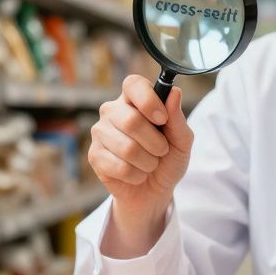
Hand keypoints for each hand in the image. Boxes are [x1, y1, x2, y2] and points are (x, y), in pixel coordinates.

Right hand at [89, 75, 194, 257]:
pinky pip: (119, 166)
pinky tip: (136, 174)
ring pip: (127, 147)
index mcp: (134, 99)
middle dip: (155, 143)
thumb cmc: (167, 160)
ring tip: (150, 164)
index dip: (148, 101)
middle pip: (131, 120)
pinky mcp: (94, 155)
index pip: (133, 84)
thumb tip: (174, 92)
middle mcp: (113, 111)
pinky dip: (136, 175)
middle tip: (161, 151)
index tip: (162, 120)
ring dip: (148, 162)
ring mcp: (100, 132)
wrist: (154, 190)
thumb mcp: (181, 141)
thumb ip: (177, 118)